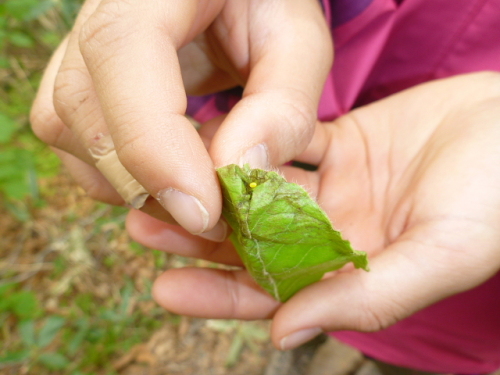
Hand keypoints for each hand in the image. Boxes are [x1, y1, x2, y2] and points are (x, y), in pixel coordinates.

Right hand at [30, 0, 332, 235]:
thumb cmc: (268, 9)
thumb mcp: (298, 44)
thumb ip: (283, 105)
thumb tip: (238, 171)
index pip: (121, 54)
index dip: (155, 146)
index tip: (205, 213)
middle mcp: (96, 11)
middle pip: (80, 108)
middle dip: (148, 183)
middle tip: (214, 218)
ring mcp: (78, 47)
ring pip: (68, 133)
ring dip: (133, 184)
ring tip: (199, 193)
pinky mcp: (81, 79)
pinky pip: (74, 140)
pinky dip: (122, 174)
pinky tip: (174, 171)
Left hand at [126, 72, 499, 348]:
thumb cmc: (499, 199)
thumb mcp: (441, 255)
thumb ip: (368, 298)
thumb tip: (282, 333)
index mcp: (357, 271)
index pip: (277, 291)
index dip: (222, 292)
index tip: (166, 287)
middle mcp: (338, 232)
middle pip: (257, 241)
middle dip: (201, 236)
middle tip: (142, 228)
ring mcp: (336, 185)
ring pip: (263, 189)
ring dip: (215, 186)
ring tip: (160, 183)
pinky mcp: (341, 140)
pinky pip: (286, 140)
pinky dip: (251, 138)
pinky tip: (210, 136)